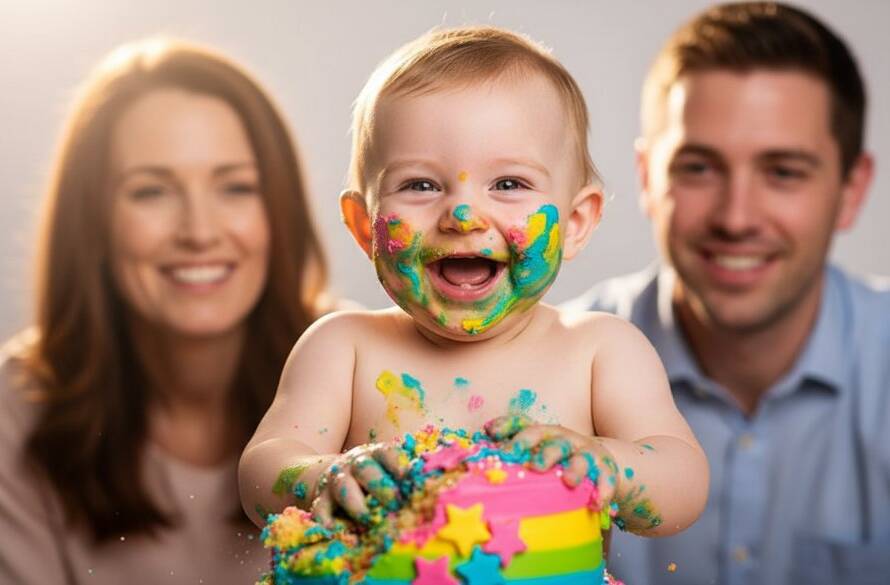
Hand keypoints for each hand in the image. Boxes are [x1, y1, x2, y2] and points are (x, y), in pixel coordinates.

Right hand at [311, 443, 404, 525]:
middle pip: (365, 469)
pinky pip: (320, 509)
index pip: (388, 454)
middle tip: (395, 506)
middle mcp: (355, 464)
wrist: (335, 473)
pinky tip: (337, 532)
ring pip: (343, 487)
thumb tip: (431, 489)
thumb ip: (405, 479)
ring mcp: (336, 480)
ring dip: (356, 504)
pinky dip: (327, 522)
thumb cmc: (375, 477)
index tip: (408, 480)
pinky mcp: (320, 499)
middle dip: (380, 487)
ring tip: (368, 520)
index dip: (398, 465)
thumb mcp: (388, 470)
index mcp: (377, 455)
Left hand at [486, 416, 618, 508]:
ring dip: (574, 469)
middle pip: (552, 440)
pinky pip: (606, 481)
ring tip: (568, 481)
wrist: (600, 460)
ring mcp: (586, 454)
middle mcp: (563, 439)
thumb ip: (509, 453)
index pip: (522, 425)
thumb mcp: (535, 451)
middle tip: (533, 464)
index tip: (491, 432)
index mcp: (542, 434)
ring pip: (580, 459)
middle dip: (542, 450)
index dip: (507, 427)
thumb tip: (467, 461)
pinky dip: (603, 491)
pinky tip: (596, 504)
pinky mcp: (606, 471)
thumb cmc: (557, 458)